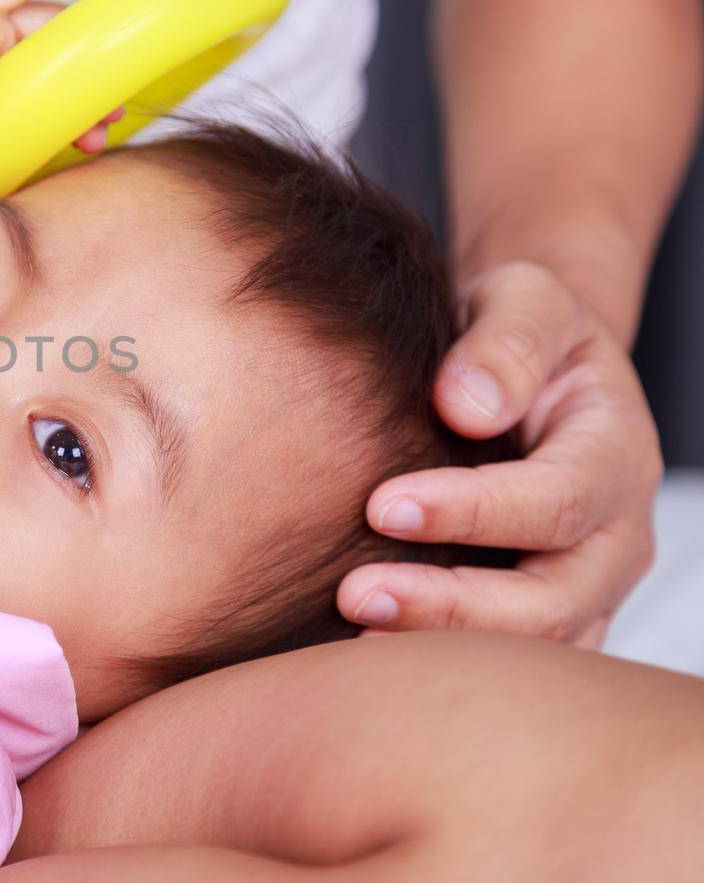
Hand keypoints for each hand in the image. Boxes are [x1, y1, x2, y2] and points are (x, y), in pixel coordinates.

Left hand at [338, 261, 660, 645]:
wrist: (528, 367)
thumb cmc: (515, 333)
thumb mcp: (523, 300)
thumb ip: (503, 342)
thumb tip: (464, 404)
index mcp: (615, 453)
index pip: (557, 500)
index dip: (472, 510)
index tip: (381, 505)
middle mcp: (615, 534)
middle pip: (553, 600)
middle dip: (452, 604)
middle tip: (353, 593)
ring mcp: (587, 586)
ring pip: (534, 649)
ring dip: (442, 647)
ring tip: (350, 635)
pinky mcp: (547, 617)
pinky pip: (508, 663)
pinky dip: (442, 664)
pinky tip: (364, 652)